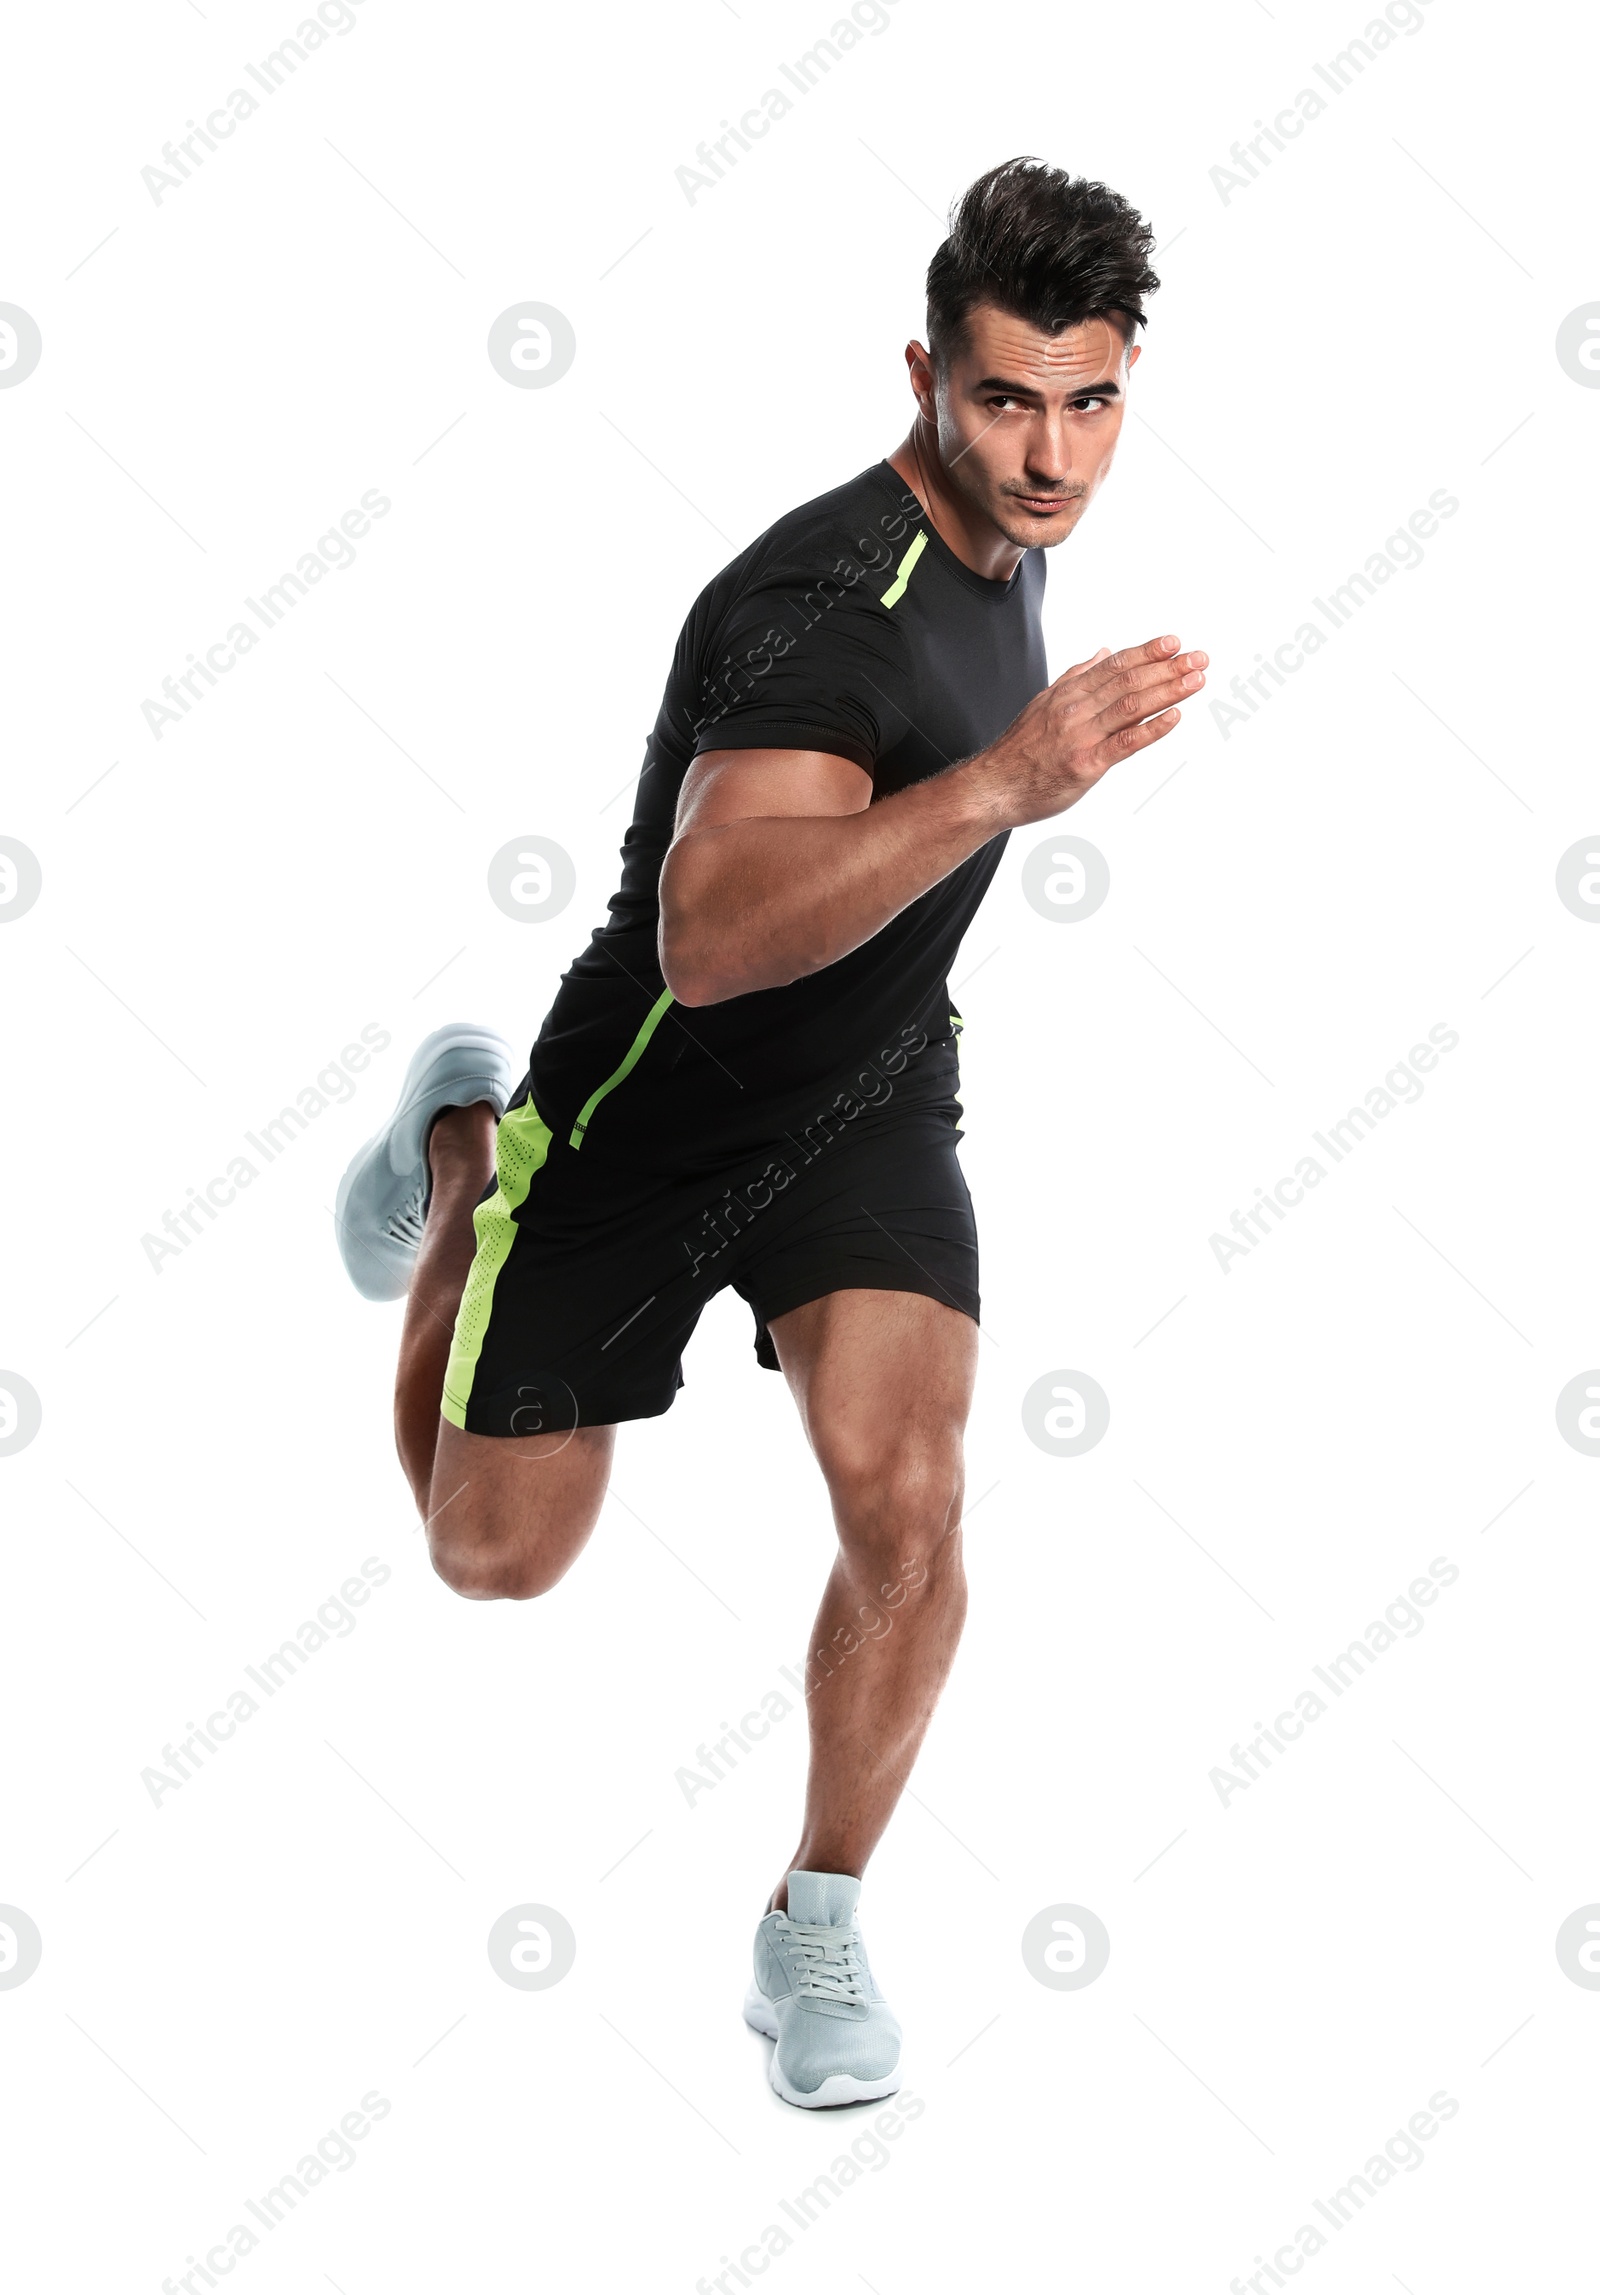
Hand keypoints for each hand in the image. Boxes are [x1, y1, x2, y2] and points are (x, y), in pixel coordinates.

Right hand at [975, 635, 1206, 828]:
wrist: (993, 786)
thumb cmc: (1020, 750)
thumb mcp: (1044, 703)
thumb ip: (1076, 677)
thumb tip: (1103, 653)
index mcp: (1068, 693)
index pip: (1115, 665)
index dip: (1147, 652)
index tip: (1174, 643)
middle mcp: (1076, 709)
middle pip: (1128, 681)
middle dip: (1167, 668)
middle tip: (1199, 659)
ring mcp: (1081, 736)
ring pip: (1130, 706)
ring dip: (1167, 691)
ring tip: (1196, 680)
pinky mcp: (1086, 765)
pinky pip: (1124, 744)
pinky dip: (1152, 729)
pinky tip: (1175, 717)